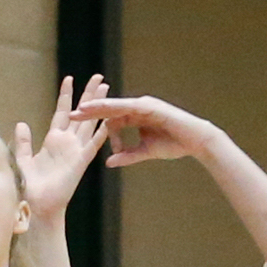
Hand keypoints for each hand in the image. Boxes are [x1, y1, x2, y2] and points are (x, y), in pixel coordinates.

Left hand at [15, 74, 110, 217]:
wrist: (36, 205)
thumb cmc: (29, 186)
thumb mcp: (22, 159)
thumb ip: (23, 142)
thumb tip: (22, 123)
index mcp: (53, 141)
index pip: (62, 112)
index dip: (66, 96)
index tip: (70, 78)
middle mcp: (67, 143)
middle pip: (82, 114)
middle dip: (89, 95)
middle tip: (99, 77)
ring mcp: (76, 152)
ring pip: (90, 124)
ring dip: (99, 107)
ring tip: (107, 90)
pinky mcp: (80, 162)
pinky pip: (93, 145)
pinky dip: (101, 133)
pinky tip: (109, 119)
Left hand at [70, 96, 222, 166]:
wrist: (195, 140)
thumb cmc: (173, 144)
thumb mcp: (145, 152)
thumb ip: (127, 155)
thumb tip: (108, 162)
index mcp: (134, 117)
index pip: (109, 118)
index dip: (94, 123)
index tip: (78, 128)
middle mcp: (136, 108)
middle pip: (108, 109)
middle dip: (90, 112)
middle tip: (70, 115)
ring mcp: (143, 105)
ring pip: (115, 105)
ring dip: (97, 107)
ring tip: (81, 110)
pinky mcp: (149, 106)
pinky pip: (128, 106)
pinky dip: (115, 106)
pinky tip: (102, 108)